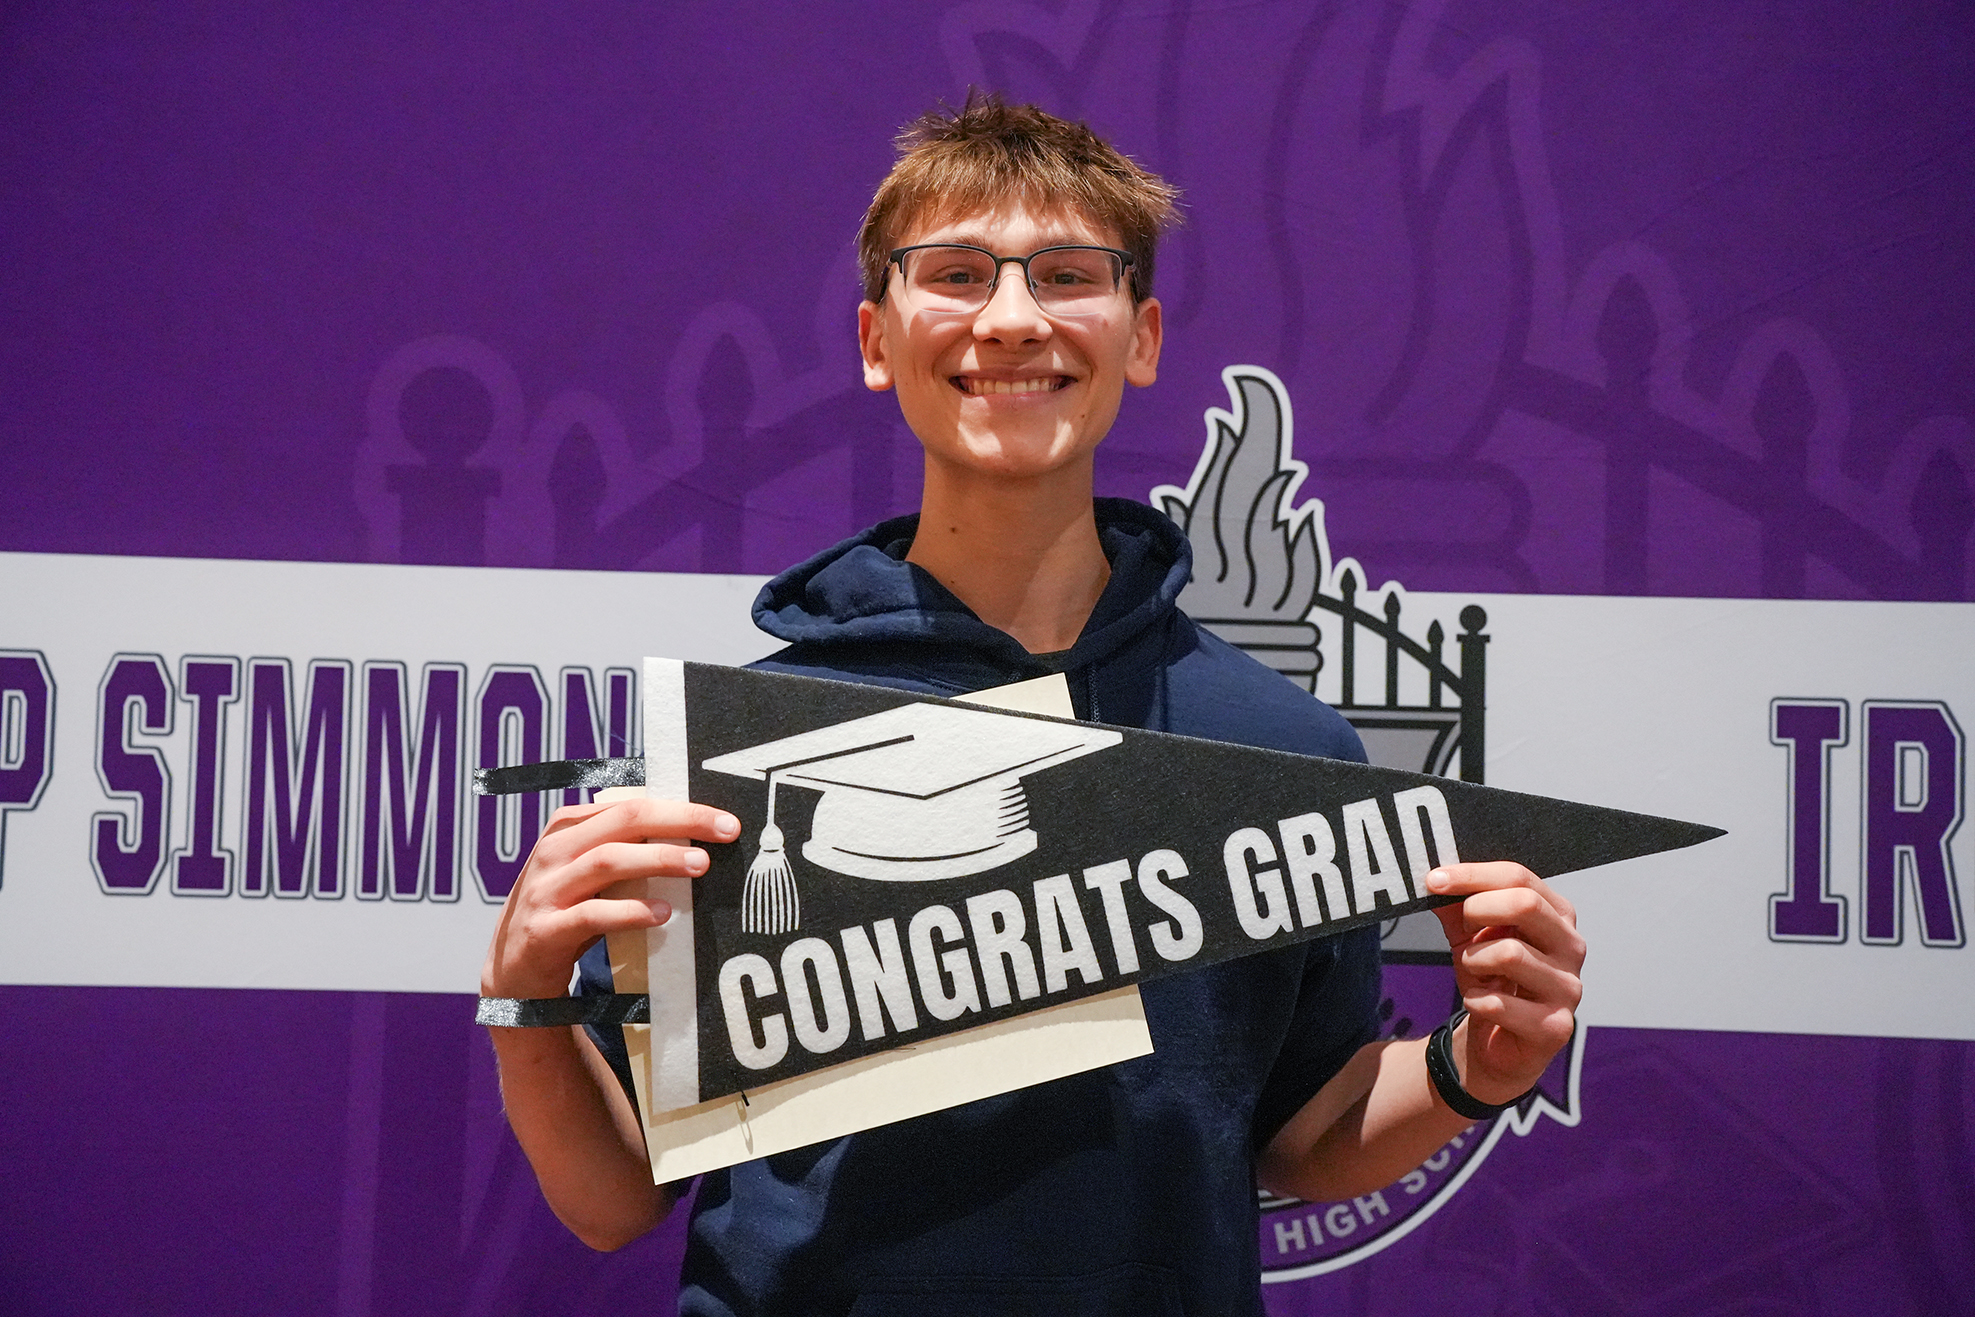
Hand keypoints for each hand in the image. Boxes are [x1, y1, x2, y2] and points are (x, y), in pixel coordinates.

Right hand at [481, 797, 739, 1000]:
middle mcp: (554, 852)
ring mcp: (546, 890)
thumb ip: (624, 850)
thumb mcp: (588, 874)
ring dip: (659, 859)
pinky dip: (631, 912)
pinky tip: (663, 914)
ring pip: (608, 861)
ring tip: (700, 864)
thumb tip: (694, 837)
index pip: (630, 805)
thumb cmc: (566, 914)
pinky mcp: (545, 930)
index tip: (723, 819)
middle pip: (624, 821)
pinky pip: (593, 914)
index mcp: (567, 828)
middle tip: (724, 832)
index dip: (680, 807)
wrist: (514, 973)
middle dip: (679, 821)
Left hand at [1425, 861, 1584, 1105]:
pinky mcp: (1555, 1027)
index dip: (1473, 875)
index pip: (1519, 877)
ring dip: (1474, 961)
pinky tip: (1480, 1002)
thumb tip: (1434, 879)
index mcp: (1557, 916)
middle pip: (1525, 904)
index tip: (1433, 879)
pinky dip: (1475, 999)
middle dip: (1478, 910)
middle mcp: (1572, 948)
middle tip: (1462, 928)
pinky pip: (1498, 1002)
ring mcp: (1568, 988)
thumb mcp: (1470, 936)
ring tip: (1475, 973)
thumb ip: (1456, 906)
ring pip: (1508, 953)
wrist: (1497, 1043)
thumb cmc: (1490, 980)